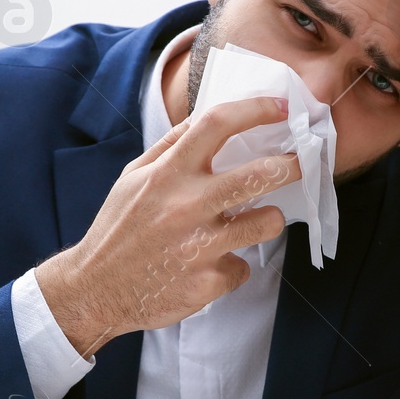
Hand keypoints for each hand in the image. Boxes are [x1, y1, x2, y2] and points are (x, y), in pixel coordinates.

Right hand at [34, 96, 301, 356]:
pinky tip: (208, 265)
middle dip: (292, 165)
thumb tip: (210, 119)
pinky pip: (241, 267)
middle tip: (303, 163)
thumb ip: (171, 146)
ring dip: (268, 219)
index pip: (218, 124)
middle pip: (259, 175)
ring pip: (266, 223)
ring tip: (254, 220)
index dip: (257, 109)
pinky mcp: (207, 283)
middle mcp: (185, 206)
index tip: (281, 108)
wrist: (96, 290)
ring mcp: (198, 247)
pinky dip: (231, 265)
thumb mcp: (134, 177)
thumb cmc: (118, 228)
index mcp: (167, 174)